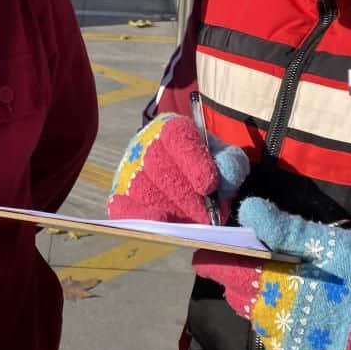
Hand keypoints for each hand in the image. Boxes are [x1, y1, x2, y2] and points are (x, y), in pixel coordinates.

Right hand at [107, 113, 248, 223]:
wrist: (187, 178)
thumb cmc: (207, 167)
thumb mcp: (225, 159)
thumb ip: (231, 164)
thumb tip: (225, 178)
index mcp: (171, 127)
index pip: (176, 135)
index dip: (192, 160)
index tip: (209, 186)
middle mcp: (144, 143)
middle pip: (158, 164)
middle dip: (185, 194)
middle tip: (207, 216)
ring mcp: (128, 169)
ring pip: (142, 187)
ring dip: (170, 207)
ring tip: (193, 222)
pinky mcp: (119, 194)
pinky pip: (123, 206)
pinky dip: (141, 215)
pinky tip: (161, 222)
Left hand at [193, 198, 350, 349]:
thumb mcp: (329, 243)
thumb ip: (284, 227)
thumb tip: (247, 208)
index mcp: (272, 281)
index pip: (223, 267)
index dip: (212, 255)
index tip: (210, 246)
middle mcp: (268, 316)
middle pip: (235, 291)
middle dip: (235, 275)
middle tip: (247, 261)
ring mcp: (281, 343)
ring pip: (251, 314)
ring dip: (255, 299)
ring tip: (274, 285)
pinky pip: (272, 337)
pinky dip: (275, 322)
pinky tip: (295, 311)